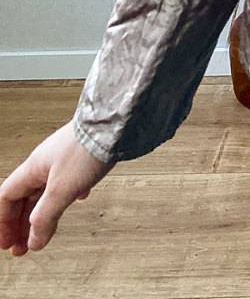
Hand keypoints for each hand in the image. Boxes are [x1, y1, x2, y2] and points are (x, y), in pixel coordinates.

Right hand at [1, 121, 114, 255]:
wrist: (117, 123)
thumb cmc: (88, 148)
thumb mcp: (62, 190)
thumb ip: (46, 217)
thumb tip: (34, 242)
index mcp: (34, 167)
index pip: (7, 198)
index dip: (4, 223)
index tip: (8, 245)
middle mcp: (46, 161)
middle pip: (25, 197)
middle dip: (22, 224)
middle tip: (23, 247)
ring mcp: (65, 158)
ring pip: (47, 190)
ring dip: (44, 213)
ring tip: (46, 231)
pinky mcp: (84, 156)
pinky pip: (69, 180)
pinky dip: (67, 196)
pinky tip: (79, 199)